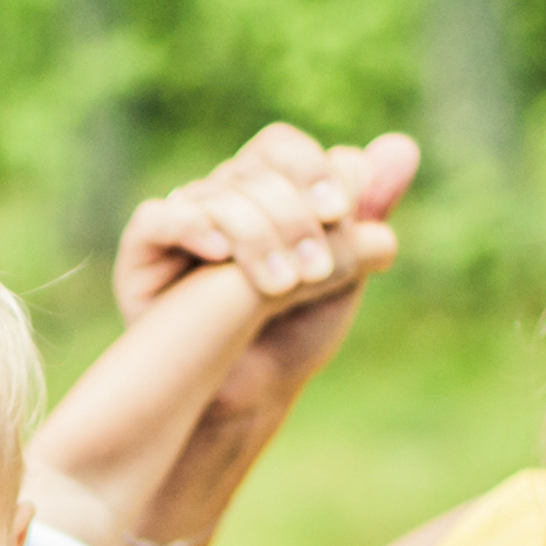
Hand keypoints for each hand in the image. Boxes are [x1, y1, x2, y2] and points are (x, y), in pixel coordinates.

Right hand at [115, 125, 418, 416]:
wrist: (251, 396)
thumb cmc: (294, 336)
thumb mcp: (344, 272)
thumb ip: (367, 212)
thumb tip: (402, 148)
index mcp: (265, 193)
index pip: (282, 149)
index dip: (312, 170)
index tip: (341, 213)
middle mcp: (221, 200)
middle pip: (251, 170)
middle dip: (291, 216)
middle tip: (315, 271)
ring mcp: (182, 225)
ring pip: (214, 195)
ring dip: (255, 236)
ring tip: (279, 288)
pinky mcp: (143, 256)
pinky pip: (156, 219)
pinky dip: (189, 225)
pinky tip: (219, 254)